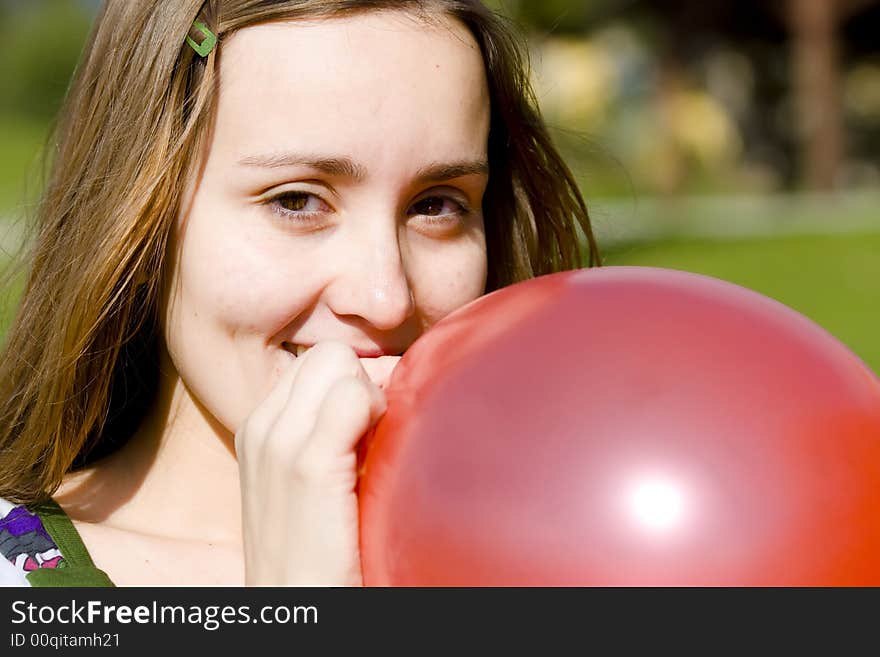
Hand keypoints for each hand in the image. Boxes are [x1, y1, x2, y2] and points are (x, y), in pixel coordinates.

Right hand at [235, 341, 399, 584]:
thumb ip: (328, 434)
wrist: (295, 609)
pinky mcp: (308, 466)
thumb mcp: (307, 482)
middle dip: (363, 381)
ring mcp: (279, 442)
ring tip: (373, 447)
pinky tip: (376, 457)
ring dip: (372, 397)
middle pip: (328, 354)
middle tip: (376, 433)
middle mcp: (262, 427)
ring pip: (339, 362)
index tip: (369, 427)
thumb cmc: (315, 548)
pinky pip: (354, 396)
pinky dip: (378, 414)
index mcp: (259, 428)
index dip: (354, 383)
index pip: (315, 363)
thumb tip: (376, 393)